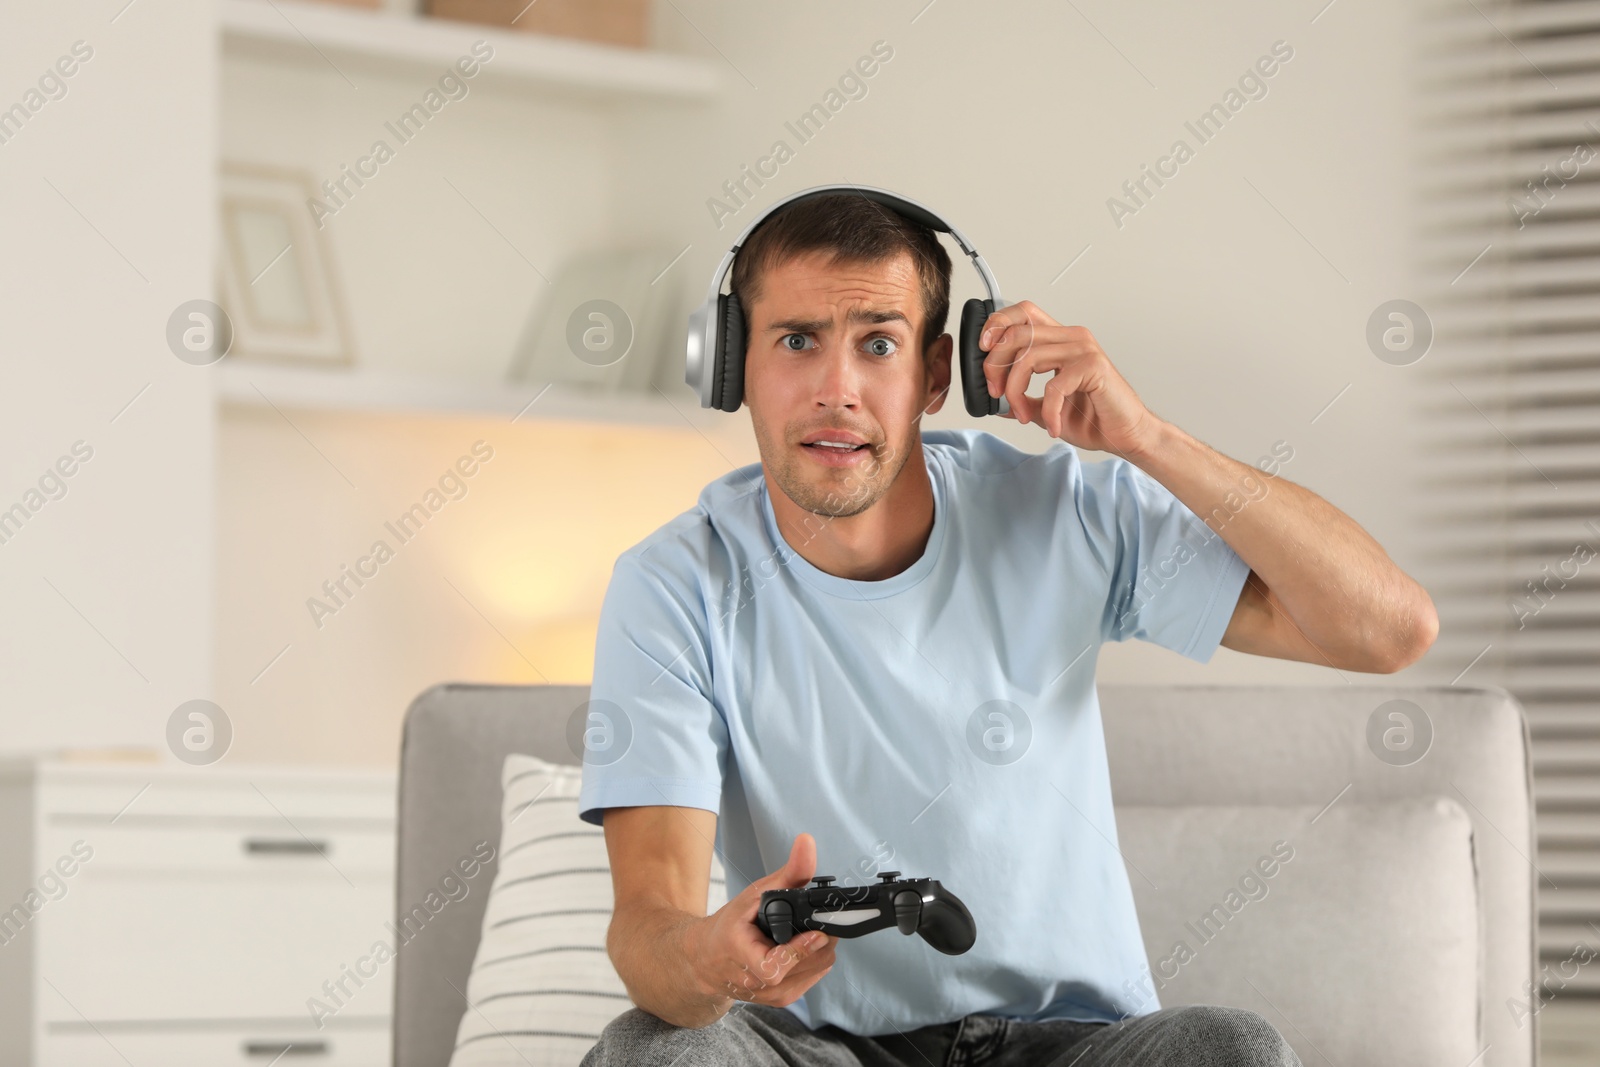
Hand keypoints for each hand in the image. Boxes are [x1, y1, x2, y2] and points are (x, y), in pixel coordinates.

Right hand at [685, 833, 836, 1013]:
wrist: (706, 959)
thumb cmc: (730, 927)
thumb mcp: (754, 894)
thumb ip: (788, 873)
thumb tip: (807, 842)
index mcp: (742, 958)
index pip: (776, 965)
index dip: (799, 949)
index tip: (818, 933)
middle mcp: (757, 982)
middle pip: (808, 964)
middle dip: (821, 939)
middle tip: (822, 919)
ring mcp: (770, 995)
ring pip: (817, 971)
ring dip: (822, 948)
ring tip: (812, 929)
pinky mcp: (782, 1000)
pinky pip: (814, 978)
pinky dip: (816, 959)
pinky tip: (806, 946)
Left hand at [979, 301, 1162, 456]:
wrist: (1125, 434)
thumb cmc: (1093, 417)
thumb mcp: (1046, 407)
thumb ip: (1022, 398)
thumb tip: (995, 400)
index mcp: (1060, 340)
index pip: (1024, 313)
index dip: (997, 324)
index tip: (984, 349)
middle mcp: (1072, 338)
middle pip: (1017, 333)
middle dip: (995, 365)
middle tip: (996, 394)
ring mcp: (1084, 349)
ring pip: (1029, 356)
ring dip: (1015, 391)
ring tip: (1022, 414)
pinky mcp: (1094, 367)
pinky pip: (1054, 386)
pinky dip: (1047, 411)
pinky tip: (1052, 426)